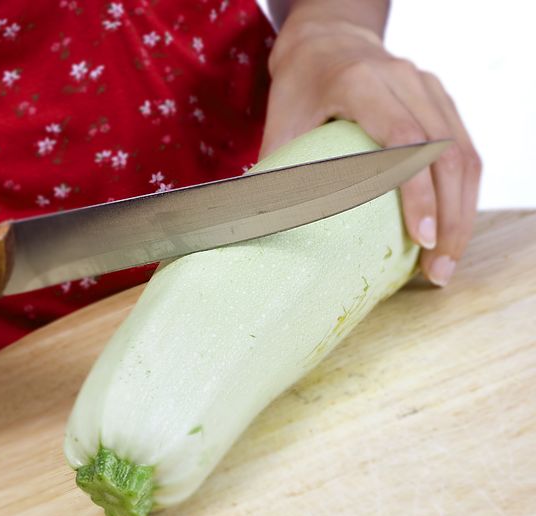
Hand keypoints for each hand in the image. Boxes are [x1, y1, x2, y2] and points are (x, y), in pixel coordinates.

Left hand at [261, 10, 481, 285]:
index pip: (404, 140)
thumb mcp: (280, 123)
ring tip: (446, 262)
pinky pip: (464, 150)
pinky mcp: (442, 100)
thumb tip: (253, 232)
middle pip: (445, 154)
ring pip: (464, 154)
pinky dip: (462, 194)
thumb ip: (274, 173)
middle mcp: (404, 79)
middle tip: (437, 271)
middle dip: (449, 218)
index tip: (421, 238)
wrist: (326, 40)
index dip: (417, 192)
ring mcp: (430, 87)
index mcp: (362, 82)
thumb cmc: (298, 87)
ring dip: (462, 213)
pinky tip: (450, 230)